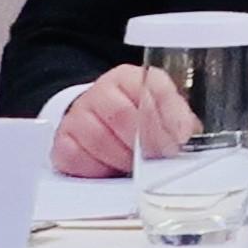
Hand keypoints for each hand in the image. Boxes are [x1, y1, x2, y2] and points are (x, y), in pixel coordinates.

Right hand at [49, 64, 191, 178]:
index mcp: (130, 77)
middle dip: (146, 142)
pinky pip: (76, 157)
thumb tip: (186, 135)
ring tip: (136, 166)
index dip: (169, 115)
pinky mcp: (62, 140)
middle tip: (160, 157)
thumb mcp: (164, 112)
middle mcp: (101, 90)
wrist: (98, 124)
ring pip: (99, 138)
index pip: (152, 87)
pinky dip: (97, 169)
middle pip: (122, 115)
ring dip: (122, 159)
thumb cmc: (138, 119)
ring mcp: (77, 114)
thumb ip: (177, 119)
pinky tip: (109, 169)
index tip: (180, 137)